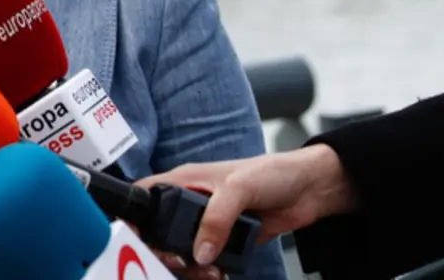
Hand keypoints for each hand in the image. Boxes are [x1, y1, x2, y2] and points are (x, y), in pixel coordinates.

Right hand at [134, 145, 355, 278]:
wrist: (310, 190)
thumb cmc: (272, 173)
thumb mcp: (238, 188)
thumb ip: (216, 219)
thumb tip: (199, 253)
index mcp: (184, 181)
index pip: (146, 194)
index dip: (134, 214)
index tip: (133, 236)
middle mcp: (191, 203)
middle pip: (160, 233)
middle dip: (164, 252)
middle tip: (178, 262)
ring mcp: (208, 225)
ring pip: (183, 253)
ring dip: (189, 267)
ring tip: (207, 272)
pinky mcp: (226, 242)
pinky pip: (207, 263)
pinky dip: (208, 272)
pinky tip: (219, 273)